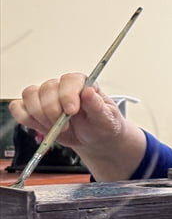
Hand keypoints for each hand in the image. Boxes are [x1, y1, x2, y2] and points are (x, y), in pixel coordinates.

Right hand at [9, 73, 128, 150]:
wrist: (95, 138)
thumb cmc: (102, 124)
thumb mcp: (107, 118)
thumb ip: (97, 106)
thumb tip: (88, 92)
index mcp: (81, 84)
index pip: (69, 80)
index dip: (68, 95)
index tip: (72, 111)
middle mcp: (61, 87)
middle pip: (46, 88)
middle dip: (53, 110)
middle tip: (66, 126)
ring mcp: (45, 97)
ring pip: (29, 95)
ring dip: (40, 115)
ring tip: (56, 128)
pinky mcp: (33, 110)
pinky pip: (18, 108)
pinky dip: (25, 118)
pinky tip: (42, 127)